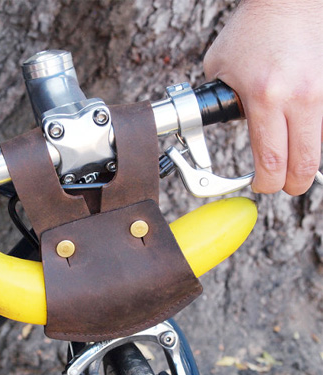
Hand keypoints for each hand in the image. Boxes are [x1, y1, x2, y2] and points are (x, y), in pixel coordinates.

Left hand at [204, 0, 322, 194]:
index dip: (266, 183)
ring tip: (290, 161)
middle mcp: (299, 97)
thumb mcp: (219, 71)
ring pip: (320, 147)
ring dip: (304, 161)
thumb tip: (233, 128)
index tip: (260, 185)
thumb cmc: (250, 31)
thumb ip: (224, 106)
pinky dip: (313, 137)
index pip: (271, 161)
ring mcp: (322, 92)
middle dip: (292, 184)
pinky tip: (301, 136)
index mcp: (265, 97)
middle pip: (304, 164)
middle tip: (282, 185)